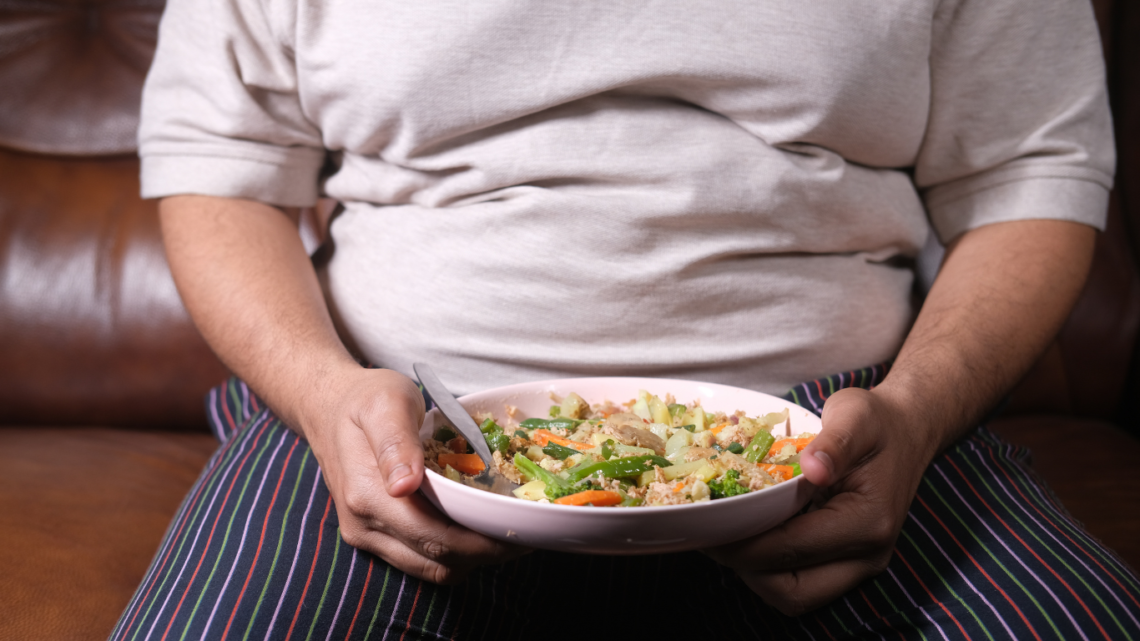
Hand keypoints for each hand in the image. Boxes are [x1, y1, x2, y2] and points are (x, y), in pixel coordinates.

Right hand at [299, 367, 528, 583]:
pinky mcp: (375, 537)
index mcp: (368, 496)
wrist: (327, 406)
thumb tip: (404, 485)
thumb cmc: (365, 399)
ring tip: (507, 534)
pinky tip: (477, 530)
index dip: (482, 544)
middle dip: (486, 554)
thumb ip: (395, 442)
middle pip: (437, 560)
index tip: (520, 533)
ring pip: (430, 567)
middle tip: (527, 535)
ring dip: (471, 559)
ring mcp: (367, 536)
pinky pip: (421, 558)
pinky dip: (454, 553)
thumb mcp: (385, 404)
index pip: (435, 538)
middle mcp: (365, 526)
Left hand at [704, 386, 937, 615]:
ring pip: (795, 594)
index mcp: (868, 522)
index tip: (708, 525)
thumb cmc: (877, 422)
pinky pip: (800, 580)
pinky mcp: (846, 562)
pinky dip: (768, 566)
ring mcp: (858, 564)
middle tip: (712, 536)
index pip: (793, 548)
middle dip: (746, 568)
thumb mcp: (855, 416)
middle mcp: (867, 555)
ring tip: (725, 536)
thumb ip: (834, 441)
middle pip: (793, 591)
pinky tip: (747, 533)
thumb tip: (812, 466)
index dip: (744, 543)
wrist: (906, 432)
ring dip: (755, 573)